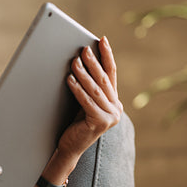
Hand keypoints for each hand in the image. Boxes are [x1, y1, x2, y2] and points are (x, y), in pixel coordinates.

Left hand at [58, 36, 122, 159]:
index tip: (102, 40)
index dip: (107, 55)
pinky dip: (77, 89)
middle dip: (93, 62)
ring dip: (84, 74)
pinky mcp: (100, 122)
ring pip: (95, 90)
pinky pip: (87, 101)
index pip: (111, 73)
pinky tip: (70, 79)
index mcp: (114, 100)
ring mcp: (110, 117)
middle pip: (103, 80)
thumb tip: (81, 58)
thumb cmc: (75, 121)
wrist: (70, 146)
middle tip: (84, 49)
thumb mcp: (85, 101)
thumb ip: (90, 85)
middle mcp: (116, 108)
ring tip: (74, 61)